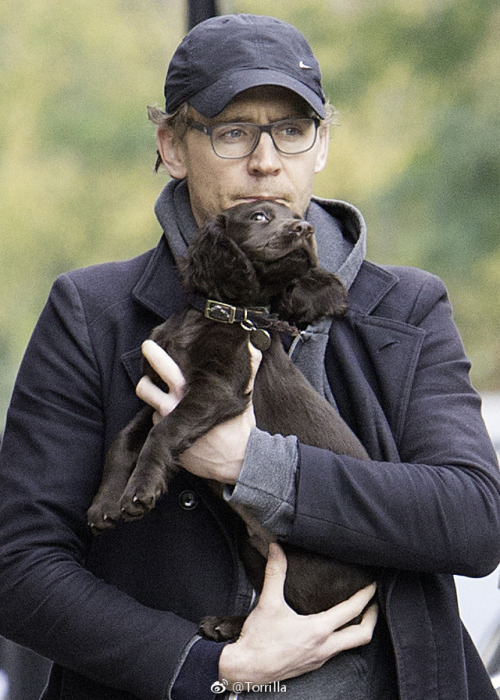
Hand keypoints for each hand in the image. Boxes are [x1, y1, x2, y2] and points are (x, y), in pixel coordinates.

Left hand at [135, 339, 261, 483]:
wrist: (238, 461)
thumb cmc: (240, 426)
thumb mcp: (243, 394)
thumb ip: (247, 368)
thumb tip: (255, 346)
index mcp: (191, 390)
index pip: (163, 366)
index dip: (153, 354)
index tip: (148, 346)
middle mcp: (175, 406)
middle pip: (144, 387)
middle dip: (144, 381)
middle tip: (149, 377)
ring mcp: (170, 425)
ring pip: (151, 407)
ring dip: (158, 404)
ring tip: (172, 403)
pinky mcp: (169, 441)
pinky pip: (159, 426)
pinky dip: (166, 422)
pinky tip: (180, 422)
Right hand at [219, 543, 376, 686]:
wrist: (246, 670)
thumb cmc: (258, 639)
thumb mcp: (268, 603)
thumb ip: (275, 573)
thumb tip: (276, 548)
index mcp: (318, 630)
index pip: (351, 610)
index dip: (365, 595)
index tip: (372, 584)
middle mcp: (324, 647)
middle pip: (362, 635)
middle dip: (372, 618)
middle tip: (374, 603)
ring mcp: (319, 659)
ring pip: (349, 646)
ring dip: (357, 630)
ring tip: (357, 615)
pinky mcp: (311, 666)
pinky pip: (335, 653)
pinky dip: (342, 639)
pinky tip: (332, 631)